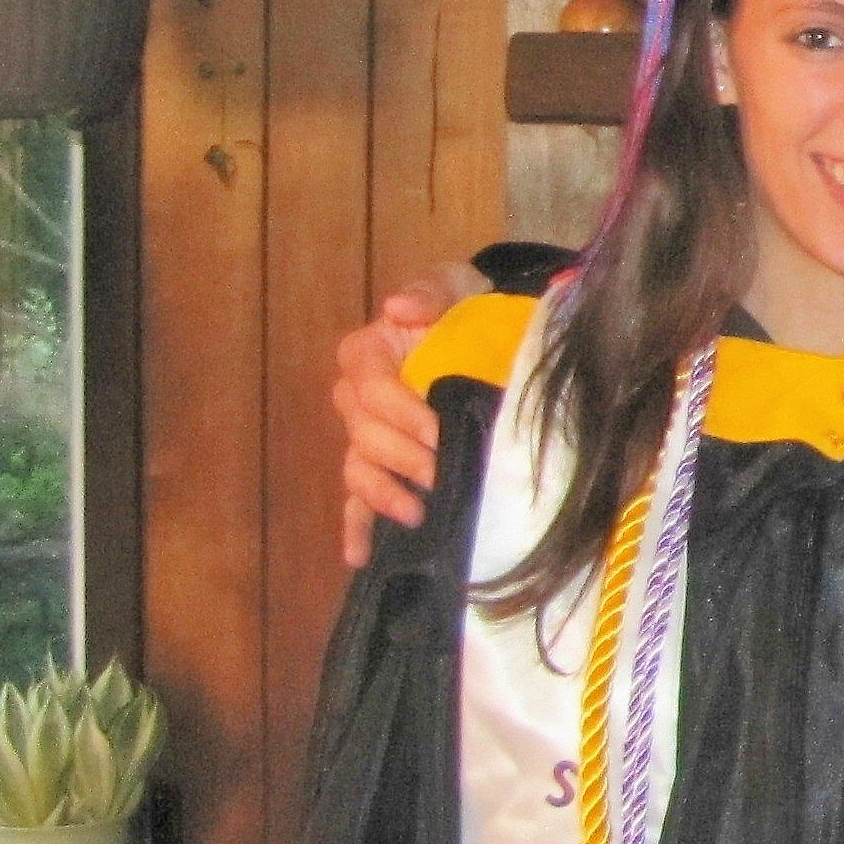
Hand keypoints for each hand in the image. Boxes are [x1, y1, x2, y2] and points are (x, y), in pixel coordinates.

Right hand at [335, 264, 481, 564]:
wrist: (488, 332)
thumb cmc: (465, 307)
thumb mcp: (454, 286)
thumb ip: (429, 291)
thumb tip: (399, 308)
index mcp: (368, 353)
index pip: (371, 387)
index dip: (400, 412)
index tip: (437, 432)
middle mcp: (357, 397)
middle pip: (364, 434)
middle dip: (402, 458)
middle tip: (440, 476)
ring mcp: (366, 434)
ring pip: (359, 469)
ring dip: (382, 495)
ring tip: (415, 514)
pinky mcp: (381, 463)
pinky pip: (357, 498)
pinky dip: (355, 527)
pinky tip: (358, 556)